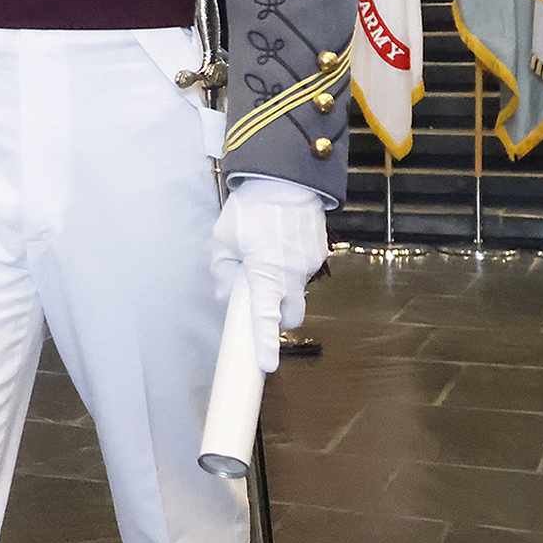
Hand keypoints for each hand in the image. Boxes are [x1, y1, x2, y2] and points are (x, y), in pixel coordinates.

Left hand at [209, 176, 328, 372]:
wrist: (287, 177)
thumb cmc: (251, 209)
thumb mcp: (223, 239)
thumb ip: (222, 271)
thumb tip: (229, 295)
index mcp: (266, 274)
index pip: (265, 318)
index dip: (265, 344)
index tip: (267, 365)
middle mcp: (293, 274)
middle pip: (291, 315)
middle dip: (280, 317)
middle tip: (264, 301)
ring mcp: (310, 264)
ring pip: (297, 289)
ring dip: (283, 283)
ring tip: (267, 252)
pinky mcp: (319, 252)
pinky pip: (304, 268)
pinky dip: (292, 263)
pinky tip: (281, 242)